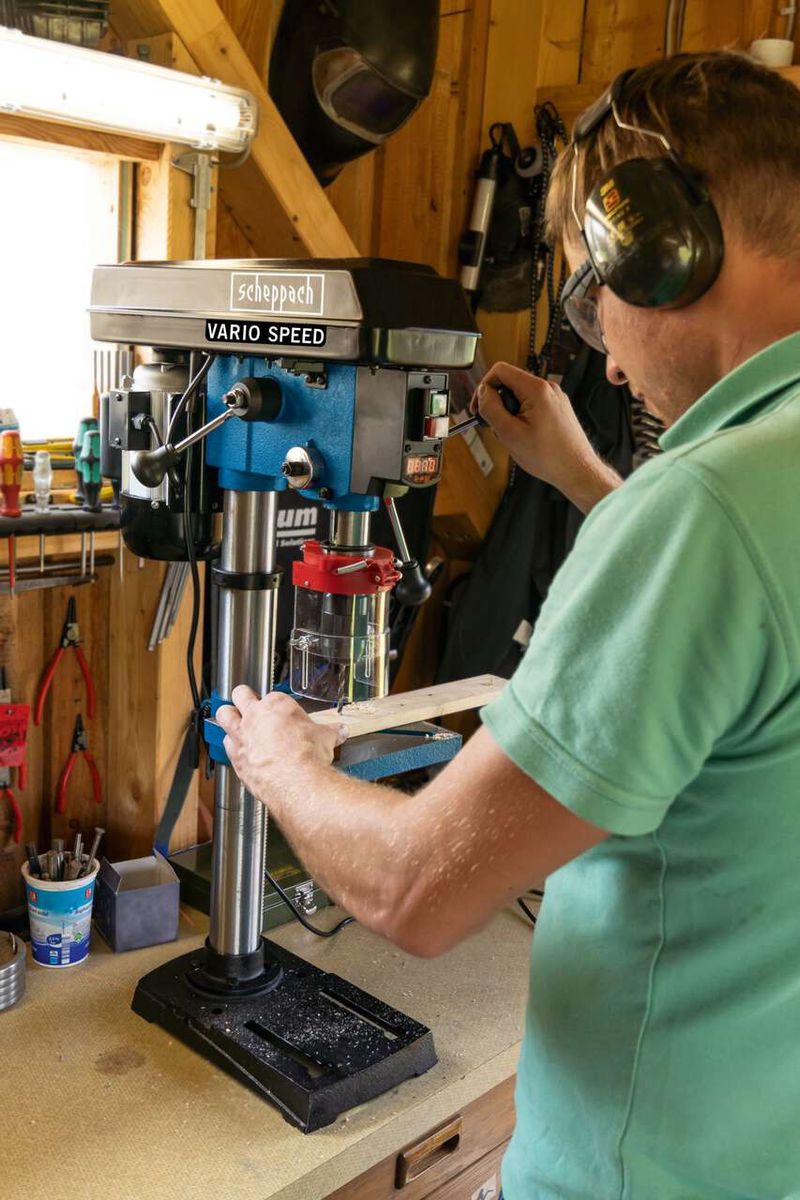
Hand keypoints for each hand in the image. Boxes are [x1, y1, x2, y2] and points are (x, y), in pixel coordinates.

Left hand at [216, 687, 347, 802]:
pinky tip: (239, 751)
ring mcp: (242, 734)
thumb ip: (331, 733)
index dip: (279, 706)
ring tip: (233, 720)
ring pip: (224, 714)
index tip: (285, 714)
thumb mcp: (325, 738)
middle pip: (240, 694)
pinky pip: (226, 744)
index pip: (273, 696)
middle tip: (248, 702)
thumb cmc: (308, 755)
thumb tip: (340, 731)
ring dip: (228, 716)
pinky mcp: (235, 755)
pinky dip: (231, 746)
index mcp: (277, 704)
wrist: (295, 780)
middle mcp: (256, 715)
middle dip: (243, 697)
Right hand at [472, 361, 620, 512]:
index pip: (500, 371)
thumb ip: (491, 408)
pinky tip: (526, 438)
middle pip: (510, 383)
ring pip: (520, 396)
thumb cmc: (549, 456)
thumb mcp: (509, 433)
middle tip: (496, 428)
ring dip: (510, 414)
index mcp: (536, 389)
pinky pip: (532, 406)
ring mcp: (555, 398)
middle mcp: (548, 388)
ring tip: (514, 437)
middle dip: (498, 404)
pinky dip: (522, 418)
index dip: (484, 388)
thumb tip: (482, 392)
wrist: (577, 471)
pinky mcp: (558, 408)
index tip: (478, 408)